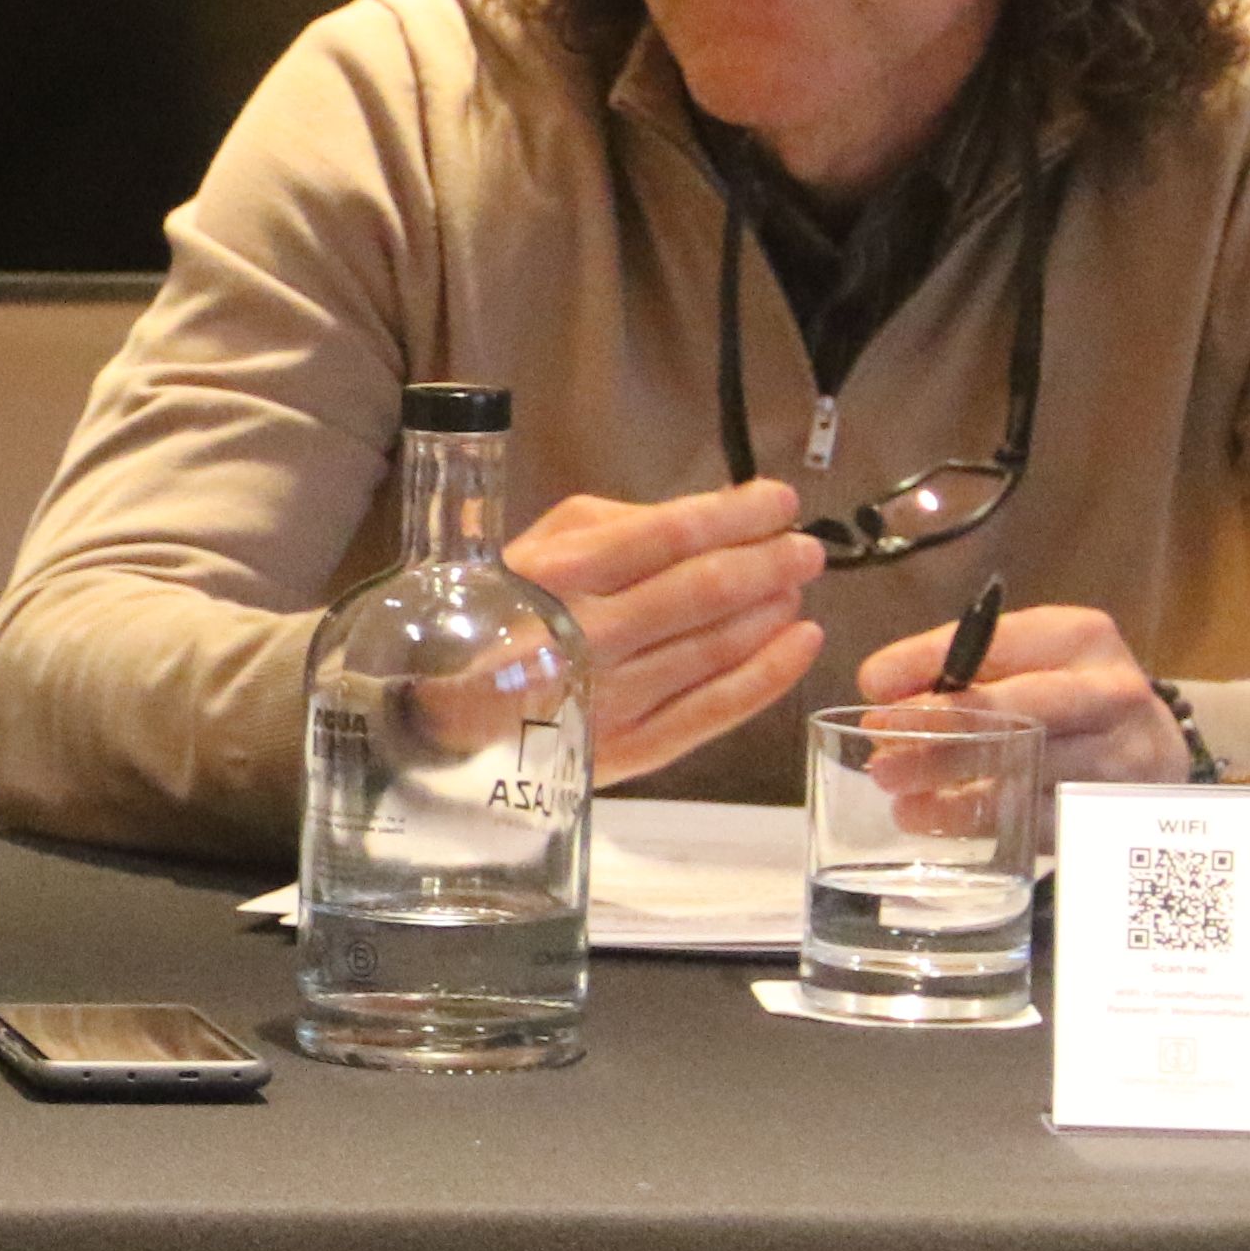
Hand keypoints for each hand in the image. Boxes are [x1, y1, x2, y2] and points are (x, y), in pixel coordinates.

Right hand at [504, 479, 828, 780]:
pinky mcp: (629, 749)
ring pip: (717, 647)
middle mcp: (587, 637)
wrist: (444, 719)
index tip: (780, 501)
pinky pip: (716, 709)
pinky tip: (801, 642)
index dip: (737, 514)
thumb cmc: (500, 617)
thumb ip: (616, 524)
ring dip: (772, 610)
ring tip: (795, 587)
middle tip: (805, 549)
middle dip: (769, 562)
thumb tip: (708, 515)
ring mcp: (612, 698)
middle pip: (703, 589)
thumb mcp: (538, 547)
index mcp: (559, 575)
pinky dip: (771, 673)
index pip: (670, 535)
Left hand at [854, 600, 1189, 787]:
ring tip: (892, 785)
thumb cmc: (1064, 694)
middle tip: (881, 741)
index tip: (873, 684)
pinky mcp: (1104, 813)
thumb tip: (880, 689)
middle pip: (1021, 708)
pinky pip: (1029, 821)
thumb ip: (957, 666)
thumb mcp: (1026, 660)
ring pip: (1023, 769)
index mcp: (1081, 638)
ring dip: (947, 780)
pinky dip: (969, 820)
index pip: (999, 642)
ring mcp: (1117, 758)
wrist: (1146, 749)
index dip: (930, 661)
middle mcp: (1111, 694)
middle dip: (943, 724)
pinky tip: (925, 816)